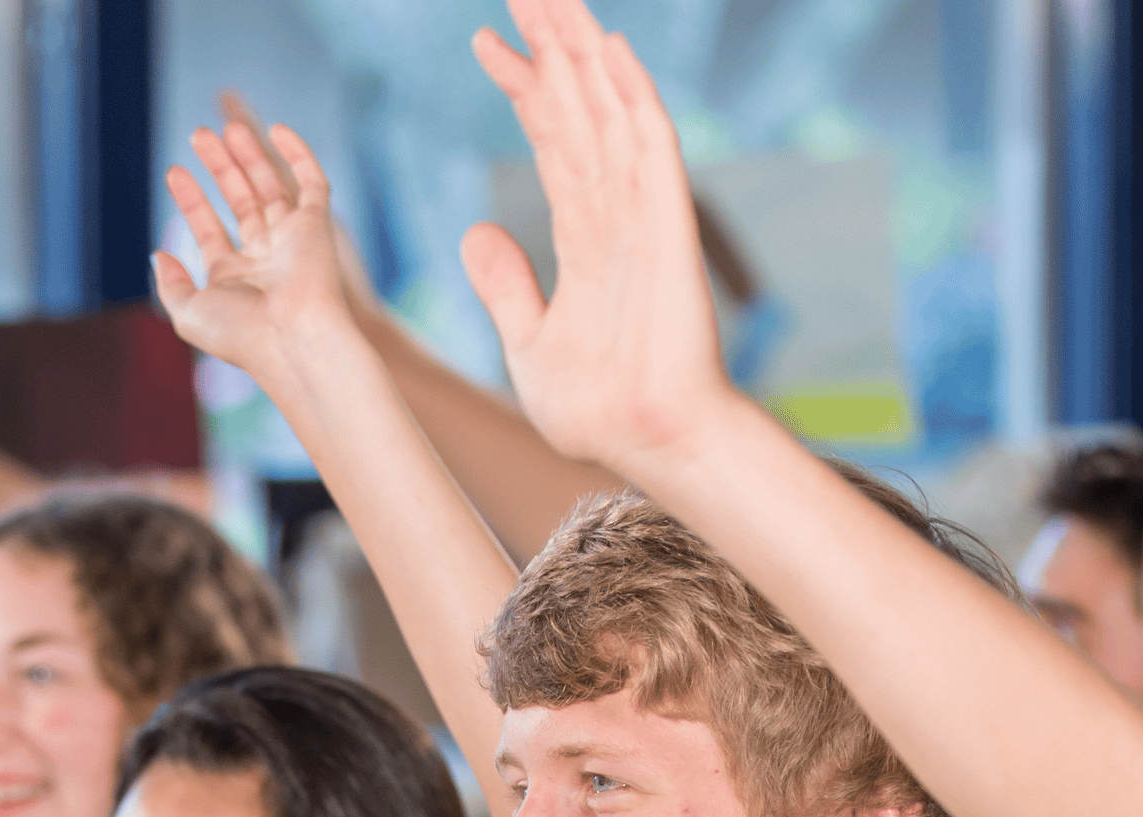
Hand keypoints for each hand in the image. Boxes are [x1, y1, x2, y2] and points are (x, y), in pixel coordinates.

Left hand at [154, 123, 352, 385]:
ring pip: (271, 186)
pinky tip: (277, 129)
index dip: (192, 202)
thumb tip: (159, 256)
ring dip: (250, 155)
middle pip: (240, 201)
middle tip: (199, 136)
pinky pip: (313, 183)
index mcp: (235, 279)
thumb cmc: (241, 334)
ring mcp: (291, 241)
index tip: (174, 172)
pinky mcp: (316, 226)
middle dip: (220, 168)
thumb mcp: (189, 313)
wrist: (292, 338)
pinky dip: (299, 155)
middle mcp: (264, 259)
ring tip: (227, 125)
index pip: (211, 230)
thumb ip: (170, 285)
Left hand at [464, 0, 735, 474]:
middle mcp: (614, 215)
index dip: (523, 92)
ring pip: (609, 113)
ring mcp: (643, 217)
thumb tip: (475, 231)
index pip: (551, 143)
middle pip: (578, 111)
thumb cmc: (597, 412)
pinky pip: (651, 148)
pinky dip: (632, 97)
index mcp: (584, 239)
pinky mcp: (667, 229)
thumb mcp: (529, 346)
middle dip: (551, 49)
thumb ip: (506, 287)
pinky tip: (610, 49)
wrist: (646, 443)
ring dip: (585, 53)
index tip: (487, 47)